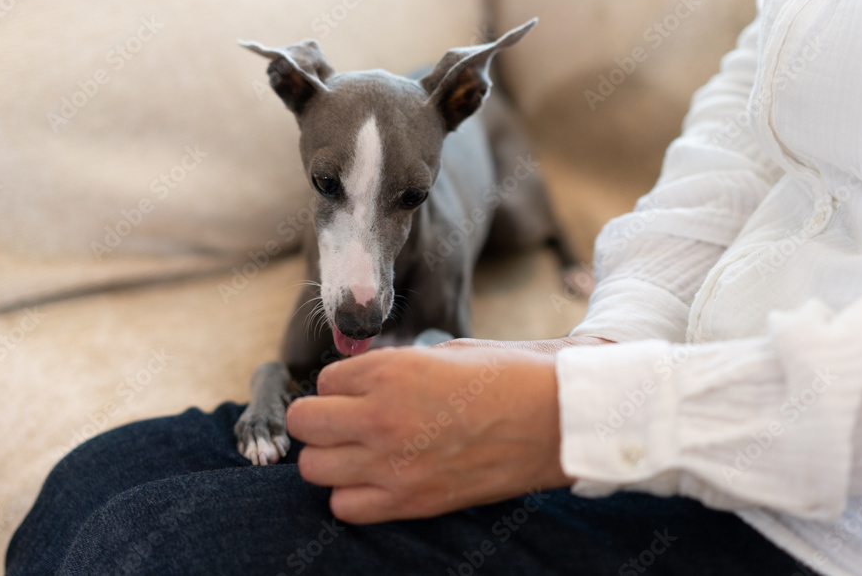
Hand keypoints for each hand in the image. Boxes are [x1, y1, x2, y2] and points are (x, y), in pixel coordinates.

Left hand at [286, 337, 610, 523]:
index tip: (363, 391)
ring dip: (331, 458)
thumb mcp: (441, 354)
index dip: (343, 385)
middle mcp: (380, 416)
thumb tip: (360, 384)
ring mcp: (393, 463)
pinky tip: (377, 480)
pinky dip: (352, 496)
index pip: (324, 380)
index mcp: (389, 370)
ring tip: (360, 452)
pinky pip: (345, 507)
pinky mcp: (411, 501)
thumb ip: (392, 369)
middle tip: (347, 421)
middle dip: (321, 420)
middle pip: (305, 423)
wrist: (557, 418)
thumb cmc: (506, 376)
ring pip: (313, 468)